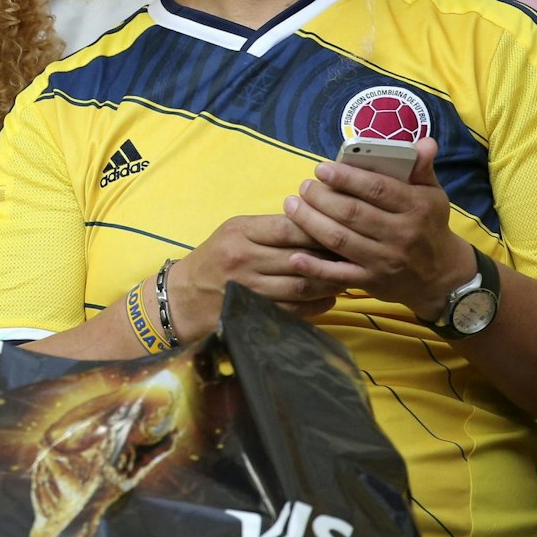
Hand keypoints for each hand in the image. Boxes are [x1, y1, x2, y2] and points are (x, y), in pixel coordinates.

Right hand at [169, 215, 346, 340]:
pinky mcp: (255, 313)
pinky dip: (319, 304)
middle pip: (301, 257)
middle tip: (354, 256)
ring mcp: (249, 289)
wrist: (182, 299)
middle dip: (332, 258)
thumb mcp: (234, 233)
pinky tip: (329, 297)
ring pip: (302, 285)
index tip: (340, 229)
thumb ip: (270, 228)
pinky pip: (296, 309)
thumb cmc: (214, 260)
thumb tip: (317, 223)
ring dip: (330, 282)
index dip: (319, 228)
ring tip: (347, 276)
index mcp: (240, 233)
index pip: (289, 227)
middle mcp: (244, 259)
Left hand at [283, 137, 475, 319]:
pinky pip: (338, 275)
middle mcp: (402, 234)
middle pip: (352, 213)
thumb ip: (421, 168)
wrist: (442, 276)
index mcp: (417, 207)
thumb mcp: (432, 195)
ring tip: (292, 206)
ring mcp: (385, 260)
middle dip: (321, 198)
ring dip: (310, 222)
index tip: (321, 168)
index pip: (376, 188)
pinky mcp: (372, 282)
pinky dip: (315, 267)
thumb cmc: (428, 226)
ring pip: (340, 239)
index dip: (345, 177)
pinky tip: (295, 256)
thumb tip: (424, 141)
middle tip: (303, 186)